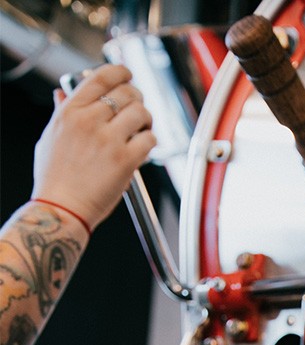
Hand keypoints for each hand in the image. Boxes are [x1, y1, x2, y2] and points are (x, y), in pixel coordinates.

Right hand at [31, 64, 156, 229]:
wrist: (62, 207)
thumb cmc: (55, 177)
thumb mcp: (50, 137)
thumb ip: (61, 113)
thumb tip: (62, 93)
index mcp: (70, 112)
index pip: (100, 77)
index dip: (120, 72)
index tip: (128, 75)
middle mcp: (89, 121)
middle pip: (126, 93)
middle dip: (136, 100)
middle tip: (136, 112)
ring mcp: (108, 139)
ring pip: (141, 113)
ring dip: (146, 121)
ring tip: (140, 131)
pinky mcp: (125, 159)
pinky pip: (150, 139)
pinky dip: (150, 142)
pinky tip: (142, 149)